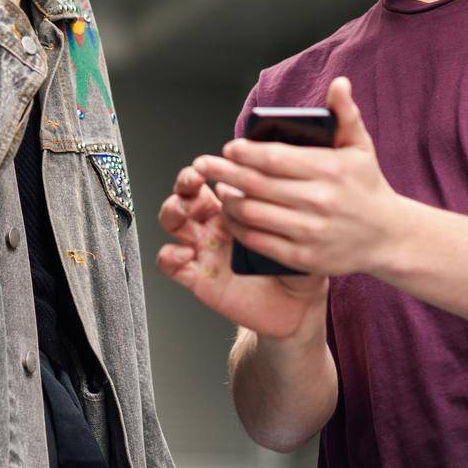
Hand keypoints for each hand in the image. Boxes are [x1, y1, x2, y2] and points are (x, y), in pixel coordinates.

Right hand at [157, 166, 327, 339]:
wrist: (297, 307)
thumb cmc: (298, 264)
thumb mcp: (298, 231)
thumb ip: (286, 208)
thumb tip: (279, 177)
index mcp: (237, 208)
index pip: (215, 179)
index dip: (209, 167)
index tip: (214, 160)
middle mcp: (216, 225)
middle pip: (187, 194)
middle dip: (185, 182)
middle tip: (194, 179)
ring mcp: (204, 249)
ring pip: (173, 221)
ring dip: (172, 210)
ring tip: (183, 211)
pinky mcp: (197, 277)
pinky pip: (170, 264)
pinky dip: (169, 256)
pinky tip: (184, 253)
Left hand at [195, 78, 401, 277]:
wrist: (388, 236)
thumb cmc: (367, 185)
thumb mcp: (360, 146)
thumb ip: (345, 113)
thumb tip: (339, 83)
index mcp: (329, 170)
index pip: (274, 157)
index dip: (245, 152)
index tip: (228, 148)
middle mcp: (318, 201)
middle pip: (256, 185)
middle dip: (223, 173)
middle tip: (203, 165)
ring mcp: (310, 232)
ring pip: (253, 213)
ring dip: (228, 201)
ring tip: (219, 190)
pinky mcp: (304, 257)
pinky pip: (260, 241)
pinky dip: (239, 229)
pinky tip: (232, 217)